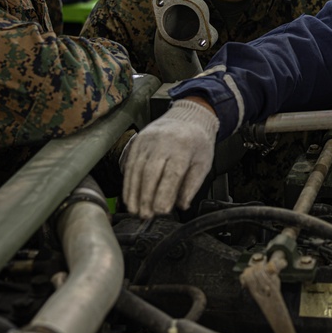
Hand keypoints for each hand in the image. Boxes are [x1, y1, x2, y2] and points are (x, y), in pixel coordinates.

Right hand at [121, 98, 218, 217]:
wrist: (188, 116)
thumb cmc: (197, 141)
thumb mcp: (203, 162)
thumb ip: (192, 185)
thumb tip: (181, 205)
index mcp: (183, 146)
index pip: (172, 174)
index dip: (165, 194)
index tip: (161, 211)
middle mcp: (163, 142)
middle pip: (151, 173)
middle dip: (146, 197)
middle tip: (145, 216)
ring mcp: (148, 141)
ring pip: (137, 170)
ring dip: (134, 193)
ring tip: (135, 211)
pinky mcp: (137, 142)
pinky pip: (130, 165)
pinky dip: (128, 184)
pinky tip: (129, 197)